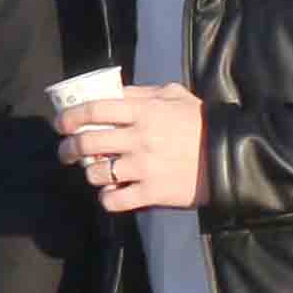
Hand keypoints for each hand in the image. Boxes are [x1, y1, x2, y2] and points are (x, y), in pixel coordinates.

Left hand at [59, 83, 206, 213]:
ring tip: (93, 172)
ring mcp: (144, 167)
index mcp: (144, 111)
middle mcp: (140, 138)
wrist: (231, 156)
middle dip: (68, 149)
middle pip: (88, 142)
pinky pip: (114, 199)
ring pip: (96, 173)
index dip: (71, 116)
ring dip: (88, 173)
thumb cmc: (201, 123)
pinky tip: (110, 192)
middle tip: (66, 152)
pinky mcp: (152, 192)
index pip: (96, 109)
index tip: (61, 123)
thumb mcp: (174, 96)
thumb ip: (142, 93)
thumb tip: (112, 92)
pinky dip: (106, 197)